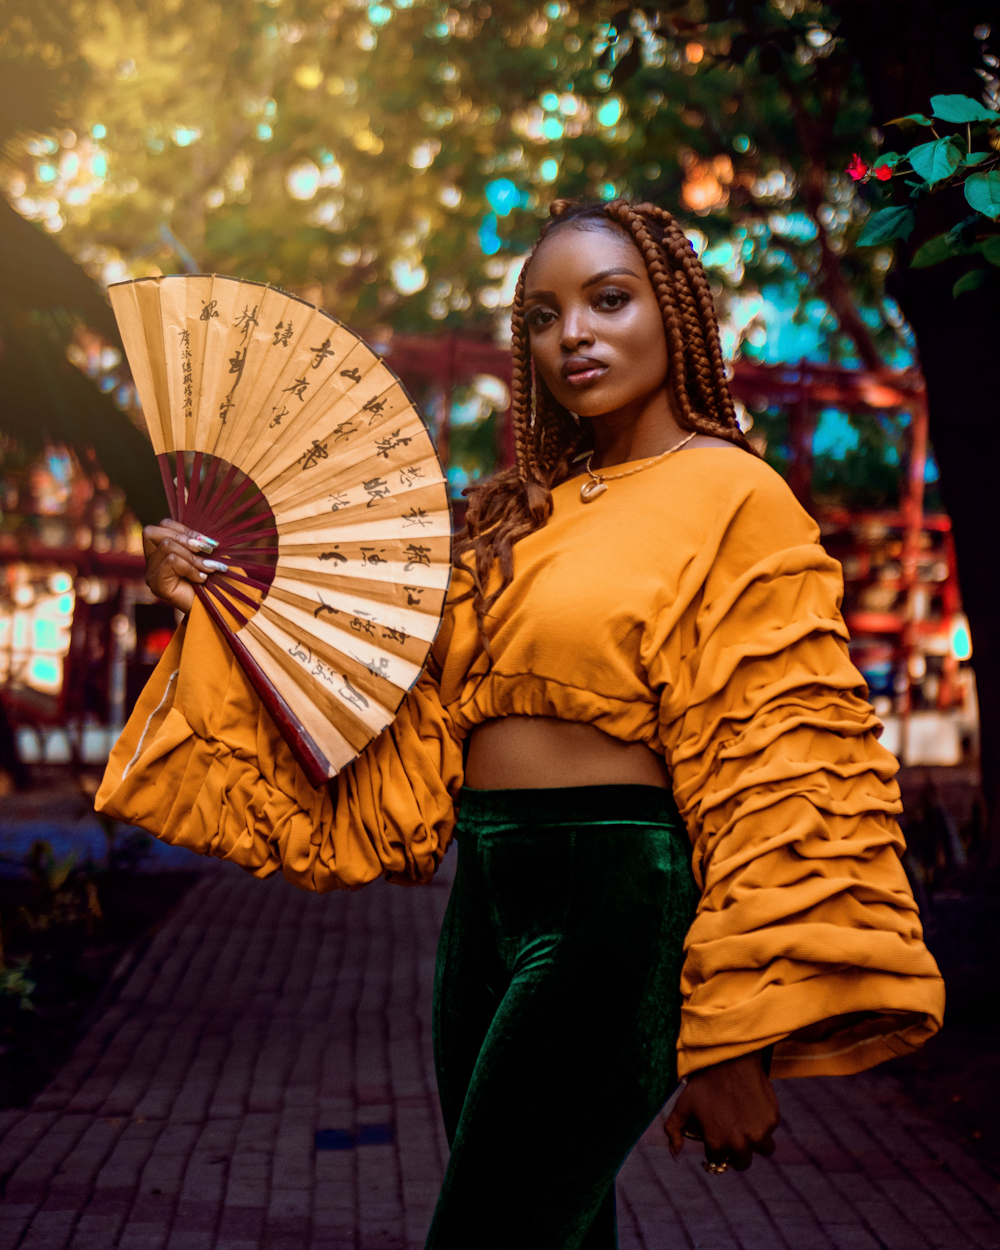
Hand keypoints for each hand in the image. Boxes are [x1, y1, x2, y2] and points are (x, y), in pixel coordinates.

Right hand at [143, 519, 227, 613]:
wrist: (217, 607)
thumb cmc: (214, 579)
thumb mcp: (206, 554)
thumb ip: (198, 541)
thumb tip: (200, 535)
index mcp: (162, 549)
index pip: (163, 525)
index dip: (186, 529)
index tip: (209, 542)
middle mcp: (152, 560)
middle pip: (155, 531)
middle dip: (186, 539)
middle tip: (209, 550)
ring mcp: (151, 573)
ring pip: (166, 546)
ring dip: (193, 557)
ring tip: (208, 569)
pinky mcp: (156, 584)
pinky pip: (171, 562)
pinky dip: (190, 568)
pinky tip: (202, 579)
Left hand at [664, 1050, 779, 1171]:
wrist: (729, 1059)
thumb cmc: (704, 1083)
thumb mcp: (683, 1105)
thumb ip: (674, 1130)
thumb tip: (675, 1152)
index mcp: (717, 1143)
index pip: (718, 1160)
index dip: (715, 1148)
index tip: (715, 1137)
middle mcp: (740, 1143)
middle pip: (742, 1162)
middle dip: (737, 1153)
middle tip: (733, 1135)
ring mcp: (759, 1133)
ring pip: (763, 1149)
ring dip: (756, 1143)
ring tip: (747, 1126)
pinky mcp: (772, 1120)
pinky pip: (770, 1129)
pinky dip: (763, 1123)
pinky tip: (752, 1108)